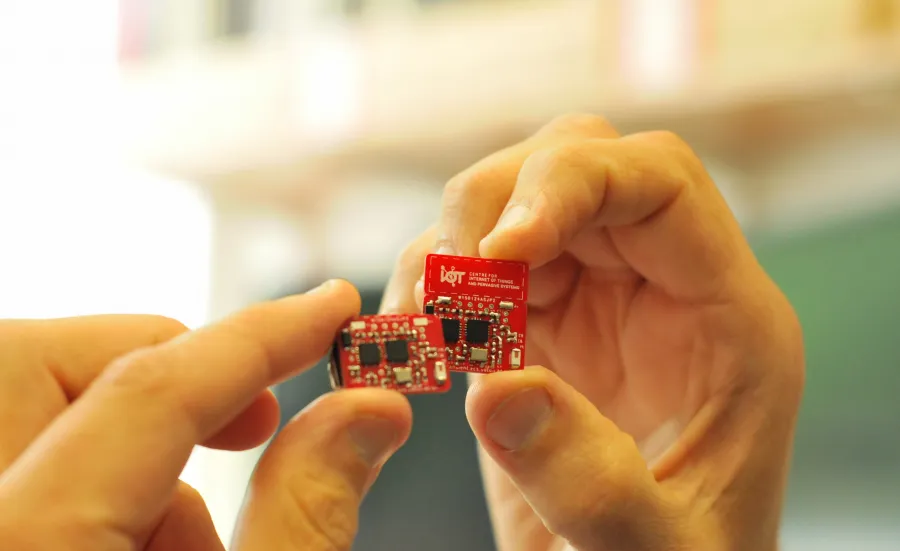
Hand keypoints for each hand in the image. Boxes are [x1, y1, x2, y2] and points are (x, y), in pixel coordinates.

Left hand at [0, 280, 411, 550]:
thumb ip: (307, 515)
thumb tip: (366, 412)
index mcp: (30, 549)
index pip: (148, 391)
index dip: (256, 337)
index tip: (329, 310)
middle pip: (33, 362)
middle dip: (159, 371)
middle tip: (247, 423)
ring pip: (26, 412)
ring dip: (132, 459)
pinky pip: (18, 472)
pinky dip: (93, 492)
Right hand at [381, 114, 803, 550]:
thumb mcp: (660, 549)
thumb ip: (591, 482)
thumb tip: (499, 390)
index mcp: (724, 316)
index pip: (658, 184)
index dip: (572, 185)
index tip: (499, 249)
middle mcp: (658, 288)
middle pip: (576, 169)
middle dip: (493, 206)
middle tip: (441, 285)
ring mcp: (595, 302)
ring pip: (513, 209)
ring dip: (448, 250)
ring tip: (416, 325)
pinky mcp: (539, 329)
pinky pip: (477, 271)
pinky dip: (431, 291)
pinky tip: (415, 342)